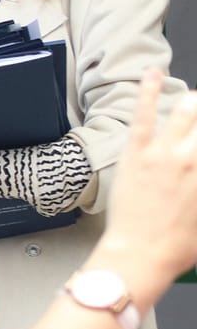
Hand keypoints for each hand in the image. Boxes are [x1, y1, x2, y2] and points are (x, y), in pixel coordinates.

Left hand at [92, 68, 196, 306]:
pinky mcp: (138, 153)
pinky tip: (153, 74)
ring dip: (195, 102)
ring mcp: (165, 154)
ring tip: (195, 99)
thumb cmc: (176, 246)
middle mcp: (194, 160)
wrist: (140, 255)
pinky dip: (148, 90)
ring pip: (187, 112)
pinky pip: (144, 114)